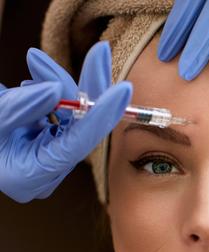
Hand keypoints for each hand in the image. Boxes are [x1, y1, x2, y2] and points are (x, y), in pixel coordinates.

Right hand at [0, 41, 131, 202]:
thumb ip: (21, 107)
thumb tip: (54, 89)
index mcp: (32, 177)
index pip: (78, 145)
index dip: (101, 116)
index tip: (122, 90)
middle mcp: (48, 172)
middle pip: (83, 126)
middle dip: (90, 87)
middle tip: (100, 52)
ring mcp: (50, 157)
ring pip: (74, 115)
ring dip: (61, 84)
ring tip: (35, 61)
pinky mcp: (50, 142)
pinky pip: (63, 113)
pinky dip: (53, 92)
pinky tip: (37, 74)